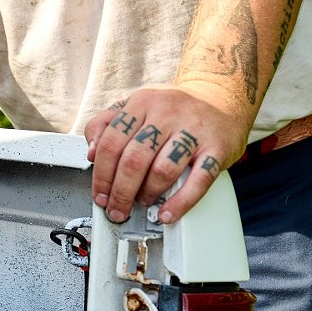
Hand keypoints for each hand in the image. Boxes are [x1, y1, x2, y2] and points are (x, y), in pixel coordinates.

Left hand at [83, 82, 250, 223]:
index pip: (111, 143)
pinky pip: (198, 180)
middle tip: (117, 209)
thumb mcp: (135, 106)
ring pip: (163, 170)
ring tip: (143, 203)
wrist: (221, 97)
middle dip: (120, 193)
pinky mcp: (217, 147)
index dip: (101, 176)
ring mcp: (194, 130)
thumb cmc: (173, 109)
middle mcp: (167, 113)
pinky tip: (167, 213)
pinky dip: (181, 202)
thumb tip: (90, 153)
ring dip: (147, 194)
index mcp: (142, 103)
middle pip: (134, 160)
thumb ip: (106, 125)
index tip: (100, 195)